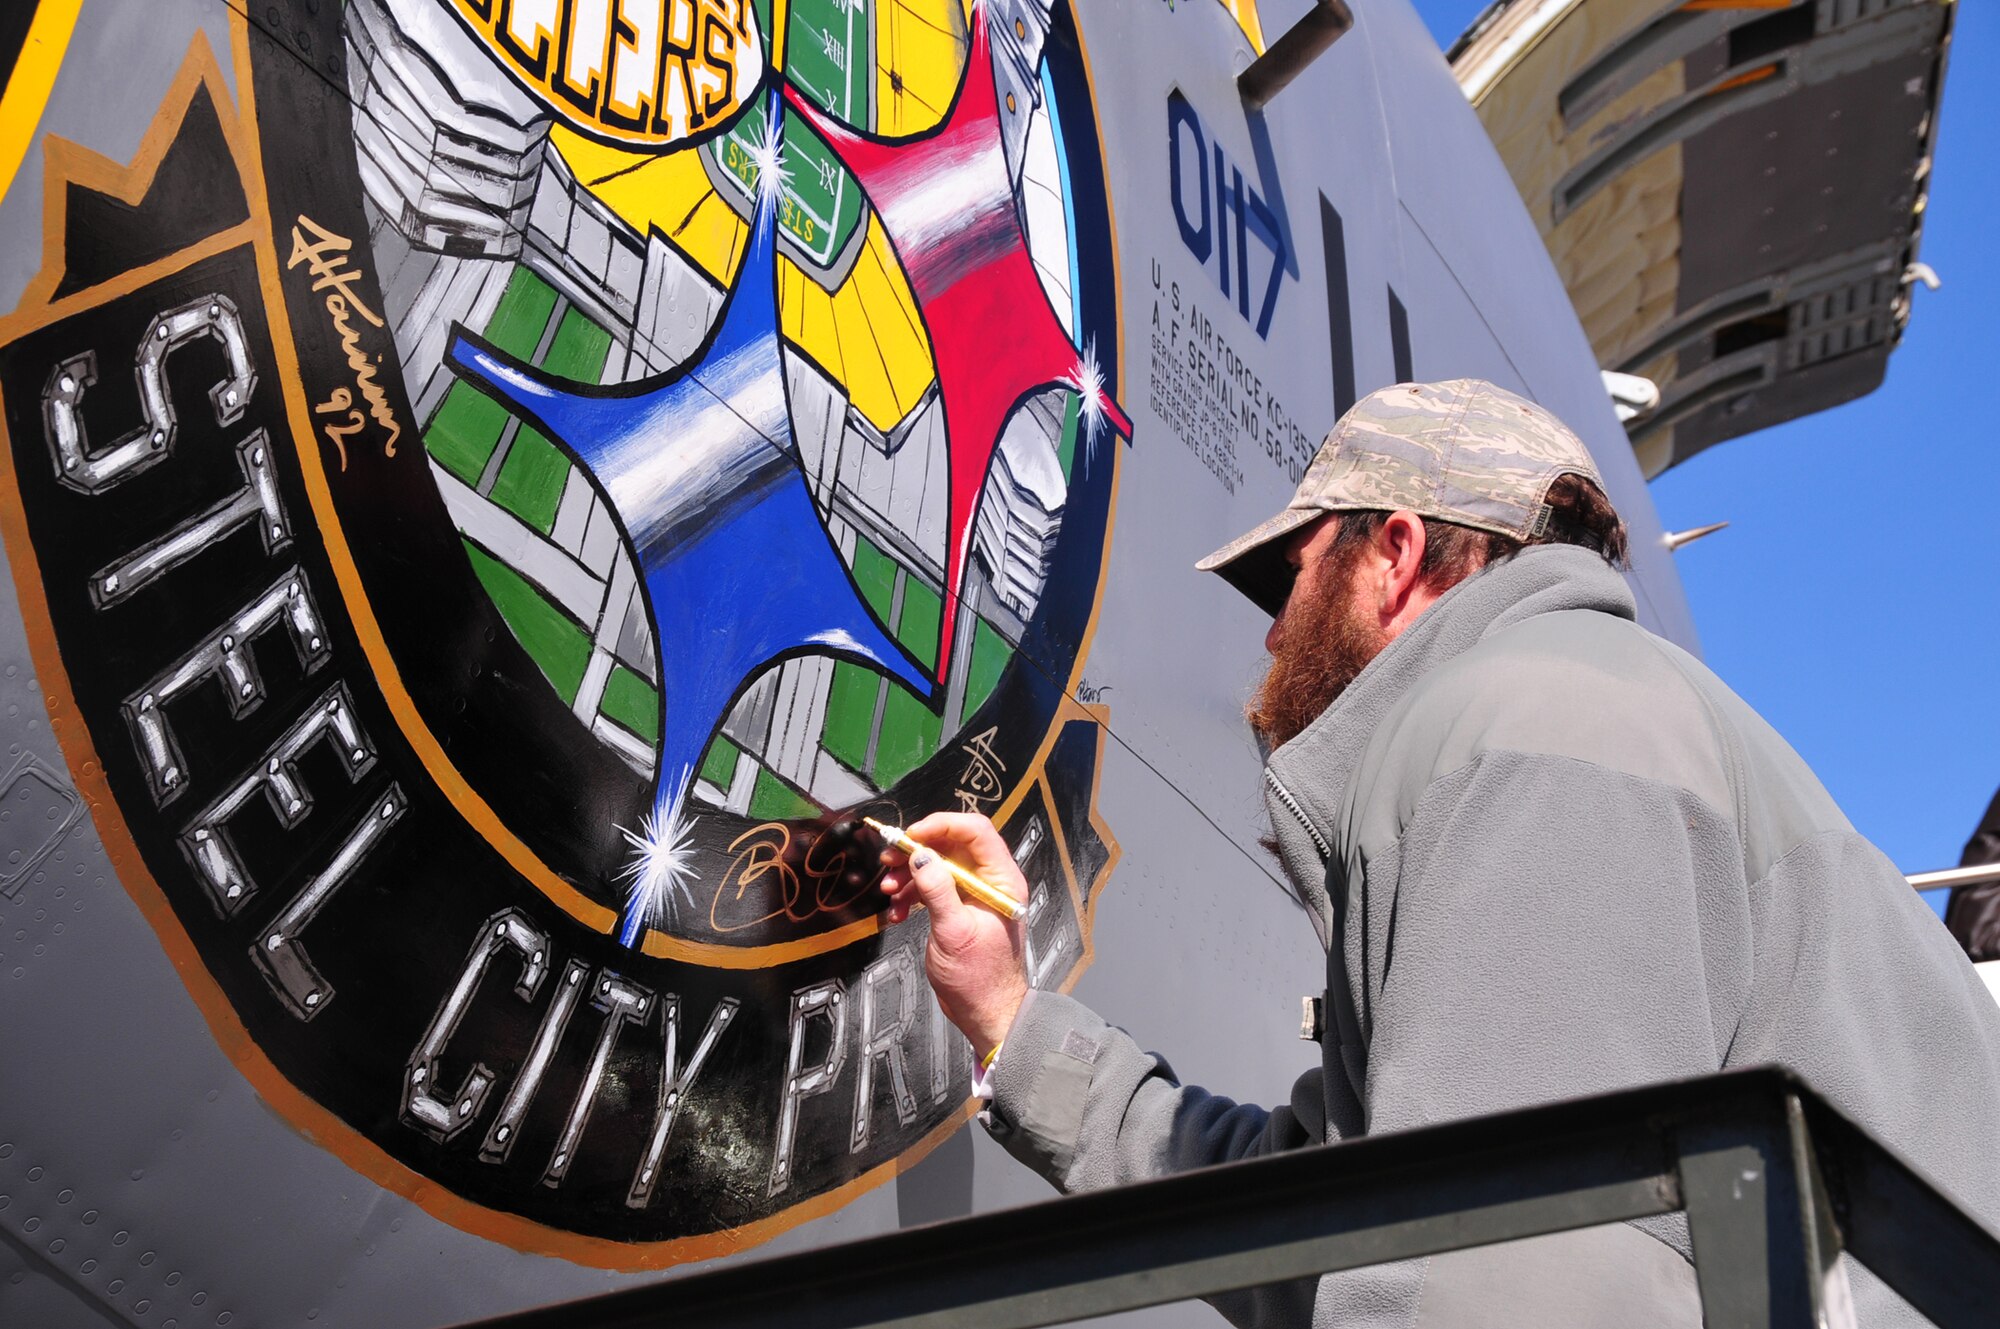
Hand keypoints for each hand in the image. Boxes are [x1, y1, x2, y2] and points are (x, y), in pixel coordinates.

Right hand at [879, 812, 1028, 1061]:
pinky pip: (932, 888)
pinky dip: (911, 894)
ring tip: (887, 890)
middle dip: (917, 850)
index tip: (909, 836)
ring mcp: (973, 894)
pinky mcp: (958, 909)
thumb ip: (938, 890)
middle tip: (887, 860)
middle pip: (951, 845)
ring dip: (909, 873)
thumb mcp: (955, 932)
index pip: (975, 831)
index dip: (941, 825)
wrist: (986, 1013)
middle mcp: (989, 881)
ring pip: (937, 865)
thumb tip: (920, 855)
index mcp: (1000, 880)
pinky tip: (896, 912)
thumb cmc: (979, 977)